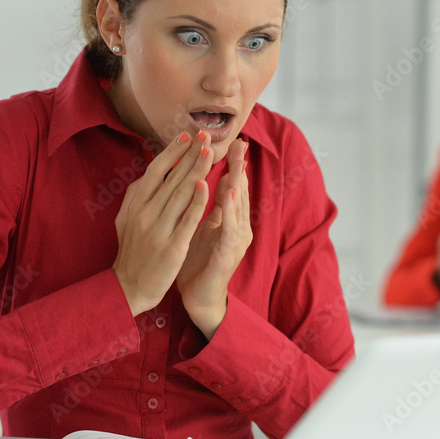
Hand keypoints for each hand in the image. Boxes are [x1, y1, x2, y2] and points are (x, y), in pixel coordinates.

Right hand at [112, 130, 213, 315]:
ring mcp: (158, 229)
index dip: (171, 152)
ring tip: (209, 152)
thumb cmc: (132, 252)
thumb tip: (148, 174)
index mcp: (135, 205)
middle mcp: (145, 213)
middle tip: (204, 135)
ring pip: (180, 193)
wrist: (128, 287)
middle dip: (189, 154)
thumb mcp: (126, 220)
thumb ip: (136, 197)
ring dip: (196, 170)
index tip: (186, 135)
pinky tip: (206, 185)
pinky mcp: (172, 245)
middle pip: (170, 178)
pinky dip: (196, 201)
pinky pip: (186, 219)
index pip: (155, 171)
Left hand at [176, 138, 251, 338]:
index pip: (234, 186)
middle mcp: (239, 227)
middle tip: (239, 144)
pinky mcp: (228, 254)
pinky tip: (224, 193)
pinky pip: (229, 228)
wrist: (199, 296)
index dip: (235, 164)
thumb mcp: (205, 226)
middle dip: (240, 167)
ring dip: (237, 184)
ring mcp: (236, 241)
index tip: (233, 142)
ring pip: (238, 207)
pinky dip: (227, 209)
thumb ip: (212, 204)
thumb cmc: (200, 261)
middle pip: (241, 192)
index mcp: (232, 219)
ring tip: (235, 163)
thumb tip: (215, 178)